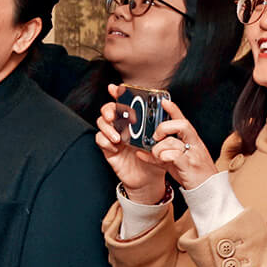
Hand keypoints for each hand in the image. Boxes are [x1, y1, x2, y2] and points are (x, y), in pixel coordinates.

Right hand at [95, 86, 173, 200]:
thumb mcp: (163, 138)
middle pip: (108, 109)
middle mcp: (122, 126)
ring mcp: (113, 137)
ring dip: (107, 127)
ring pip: (101, 123)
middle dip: (108, 109)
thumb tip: (167, 104)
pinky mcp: (109, 150)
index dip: (117, 92)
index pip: (123, 102)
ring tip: (118, 138)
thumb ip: (163, 122)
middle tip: (113, 115)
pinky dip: (105, 141)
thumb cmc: (156, 156)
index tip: (114, 87)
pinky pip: (100, 140)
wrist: (150, 179)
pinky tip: (115, 146)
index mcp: (134, 120)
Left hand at [147, 100, 217, 192]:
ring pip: (172, 142)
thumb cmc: (192, 174)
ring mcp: (193, 154)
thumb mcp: (175, 161)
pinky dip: (162, 157)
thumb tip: (141, 152)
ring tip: (156, 155)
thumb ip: (159, 155)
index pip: (183, 120)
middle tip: (156, 136)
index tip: (164, 101)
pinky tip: (159, 160)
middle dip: (164, 127)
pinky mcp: (189, 165)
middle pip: (181, 125)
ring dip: (159, 148)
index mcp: (192, 140)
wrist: (208, 190)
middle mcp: (194, 144)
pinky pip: (173, 156)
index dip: (174, 110)